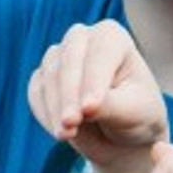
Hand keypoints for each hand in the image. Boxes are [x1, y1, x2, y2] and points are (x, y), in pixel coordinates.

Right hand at [26, 21, 169, 172]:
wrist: (121, 134)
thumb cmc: (136, 115)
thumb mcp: (132, 113)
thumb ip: (111, 106)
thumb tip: (86, 107)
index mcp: (112, 37)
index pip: (98, 55)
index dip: (92, 82)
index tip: (89, 110)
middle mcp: (83, 39)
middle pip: (68, 59)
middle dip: (68, 94)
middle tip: (71, 124)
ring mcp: (59, 56)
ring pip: (48, 76)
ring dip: (55, 107)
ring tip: (66, 135)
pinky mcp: (43, 77)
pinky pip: (36, 92)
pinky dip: (45, 113)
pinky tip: (60, 131)